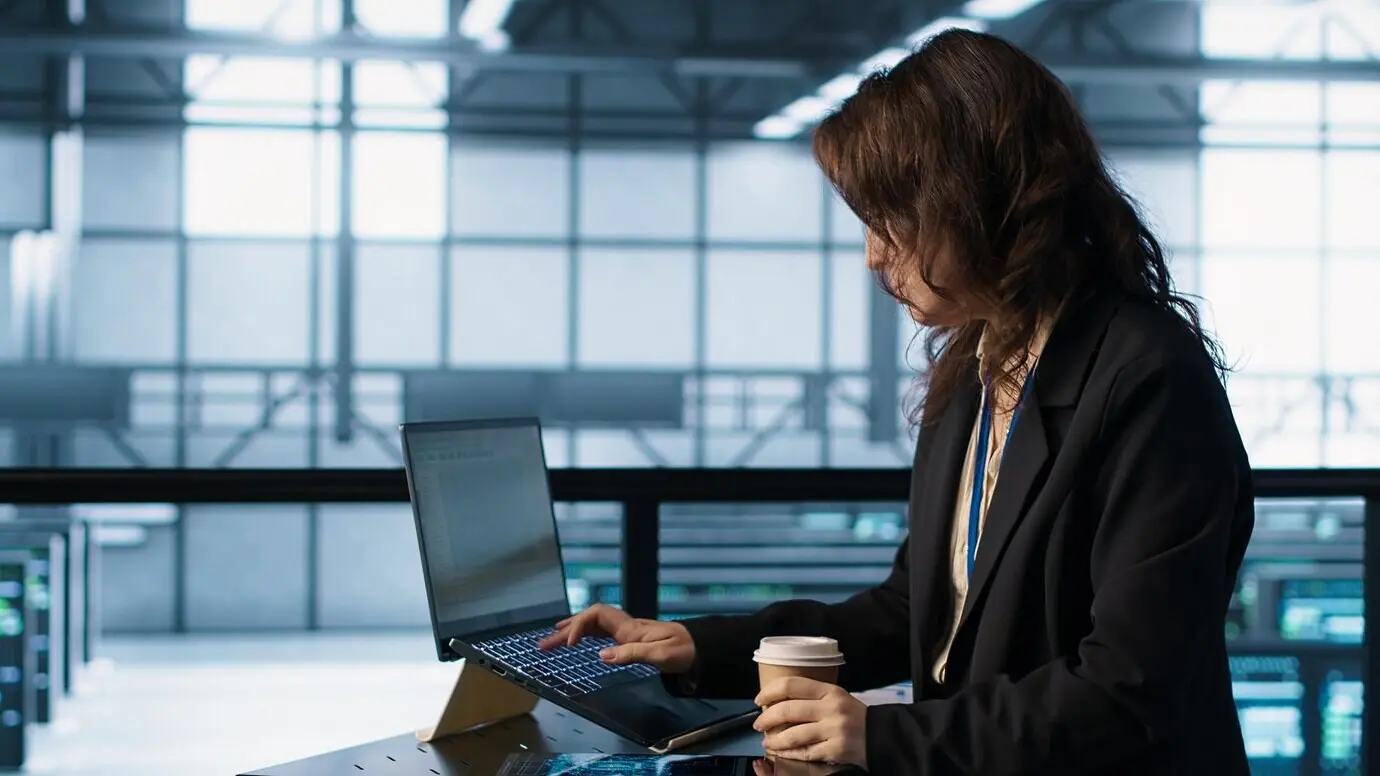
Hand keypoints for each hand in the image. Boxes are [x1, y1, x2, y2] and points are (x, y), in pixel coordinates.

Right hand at [535, 603, 695, 673]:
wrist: (700, 648)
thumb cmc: (683, 651)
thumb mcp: (661, 655)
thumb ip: (632, 654)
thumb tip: (601, 655)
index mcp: (629, 628)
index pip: (596, 615)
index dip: (578, 626)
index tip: (568, 646)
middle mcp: (624, 625)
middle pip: (589, 619)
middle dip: (564, 630)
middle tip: (542, 646)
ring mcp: (626, 631)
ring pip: (592, 626)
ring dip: (570, 632)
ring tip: (549, 643)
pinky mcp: (629, 639)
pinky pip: (600, 632)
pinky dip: (584, 635)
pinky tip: (576, 642)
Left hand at [753, 677, 868, 768]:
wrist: (882, 736)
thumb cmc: (855, 716)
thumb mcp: (837, 697)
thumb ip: (813, 697)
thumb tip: (779, 702)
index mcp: (830, 691)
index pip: (791, 685)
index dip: (769, 692)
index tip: (759, 700)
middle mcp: (831, 708)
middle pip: (787, 710)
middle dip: (766, 718)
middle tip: (758, 723)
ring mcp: (833, 730)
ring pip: (792, 735)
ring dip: (774, 740)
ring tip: (767, 741)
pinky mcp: (835, 750)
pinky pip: (804, 752)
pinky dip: (789, 754)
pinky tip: (782, 752)